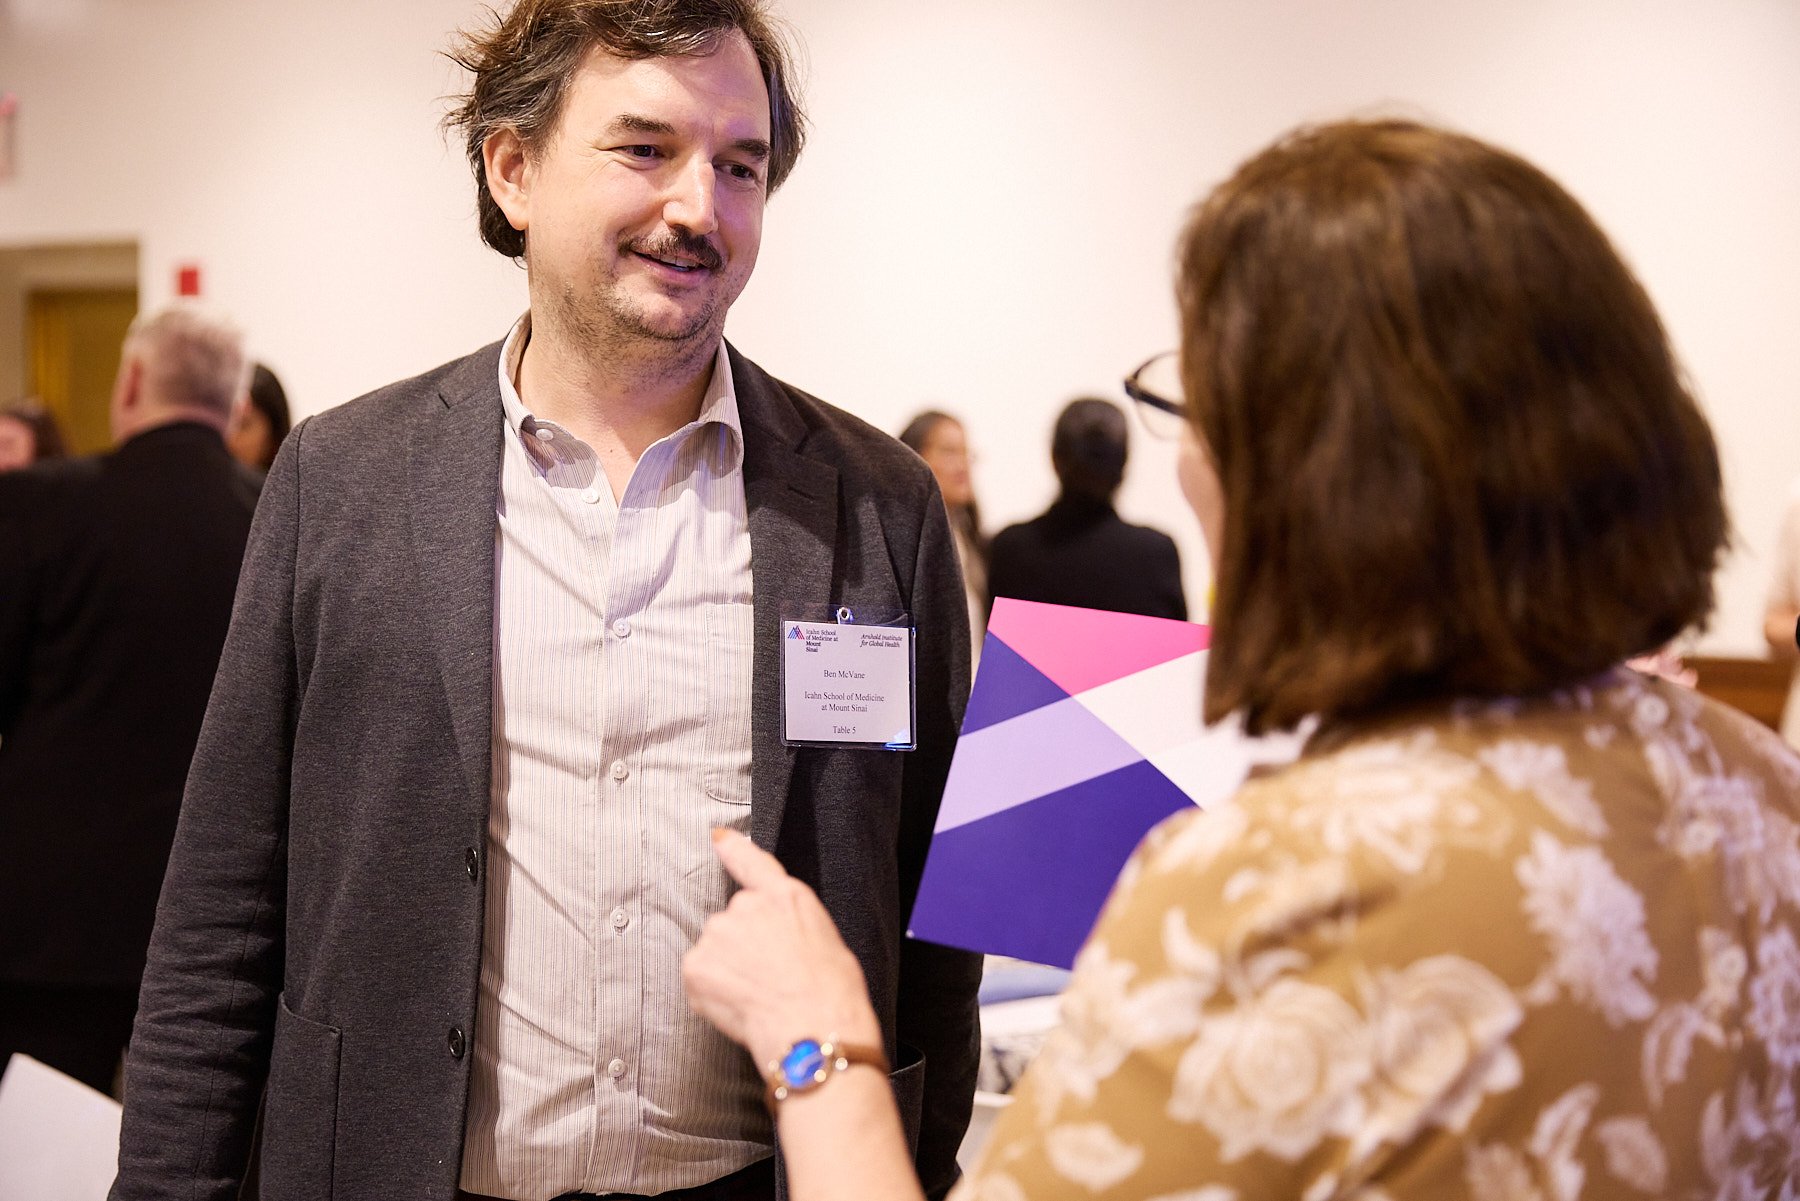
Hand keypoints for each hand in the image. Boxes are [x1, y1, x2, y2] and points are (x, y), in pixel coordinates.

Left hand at [684, 830, 883, 1070]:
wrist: (813, 1028)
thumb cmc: (832, 993)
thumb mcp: (826, 941)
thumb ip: (790, 926)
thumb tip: (775, 942)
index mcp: (786, 896)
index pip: (753, 862)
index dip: (734, 848)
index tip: (719, 837)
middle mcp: (747, 906)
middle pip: (733, 922)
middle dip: (742, 947)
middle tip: (768, 978)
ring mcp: (718, 933)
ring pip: (715, 950)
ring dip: (727, 970)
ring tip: (758, 996)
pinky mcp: (697, 964)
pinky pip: (699, 977)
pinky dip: (712, 992)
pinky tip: (740, 1006)